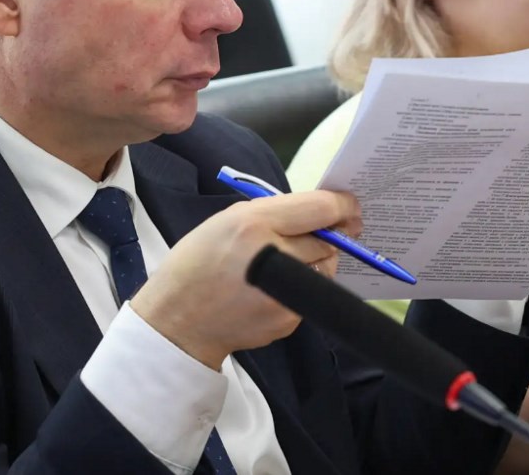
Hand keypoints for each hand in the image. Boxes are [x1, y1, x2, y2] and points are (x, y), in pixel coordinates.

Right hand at [131, 190, 361, 368]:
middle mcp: (275, 257)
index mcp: (255, 224)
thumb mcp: (226, 221)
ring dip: (315, 261)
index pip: (320, 208)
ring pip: (326, 267)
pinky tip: (272, 289)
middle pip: (328, 240)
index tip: (350, 208)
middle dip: (325, 235)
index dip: (343, 205)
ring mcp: (285, 293)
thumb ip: (273, 213)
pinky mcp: (290, 319)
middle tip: (306, 236)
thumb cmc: (198, 265)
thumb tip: (319, 213)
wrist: (178, 322)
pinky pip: (312, 293)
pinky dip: (302, 287)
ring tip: (283, 264)